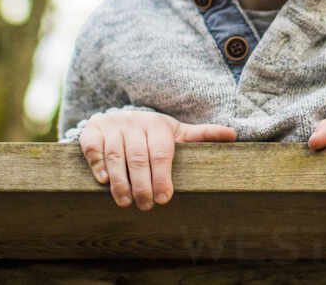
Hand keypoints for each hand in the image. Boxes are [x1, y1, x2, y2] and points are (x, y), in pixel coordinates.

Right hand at [78, 109, 235, 208]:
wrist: (119, 117)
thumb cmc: (151, 132)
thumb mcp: (176, 133)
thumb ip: (201, 135)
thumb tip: (233, 135)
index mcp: (157, 125)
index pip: (161, 152)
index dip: (162, 176)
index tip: (164, 199)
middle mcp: (134, 123)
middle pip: (138, 157)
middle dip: (142, 184)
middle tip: (146, 206)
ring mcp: (112, 127)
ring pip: (116, 155)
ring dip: (121, 180)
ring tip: (126, 202)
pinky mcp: (92, 132)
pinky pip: (93, 148)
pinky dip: (98, 164)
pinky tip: (104, 180)